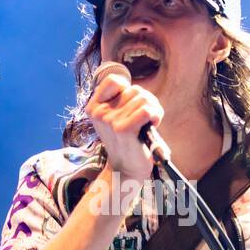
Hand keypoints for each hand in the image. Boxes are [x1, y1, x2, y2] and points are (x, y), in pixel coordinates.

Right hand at [87, 63, 162, 183]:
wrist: (127, 169)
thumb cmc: (128, 141)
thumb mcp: (117, 117)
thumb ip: (122, 99)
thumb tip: (138, 91)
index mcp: (94, 107)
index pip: (114, 80)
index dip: (129, 90)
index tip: (132, 106)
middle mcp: (99, 112)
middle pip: (134, 90)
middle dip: (148, 101)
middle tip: (148, 118)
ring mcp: (109, 120)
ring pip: (143, 99)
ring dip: (154, 109)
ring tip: (151, 123)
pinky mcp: (123, 129)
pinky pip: (147, 110)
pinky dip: (156, 115)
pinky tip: (153, 125)